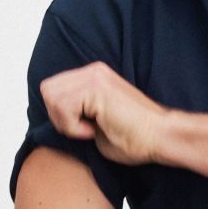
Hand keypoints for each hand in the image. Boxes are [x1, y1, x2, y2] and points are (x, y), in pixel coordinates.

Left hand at [40, 61, 170, 165]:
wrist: (159, 137)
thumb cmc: (134, 137)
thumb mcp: (95, 120)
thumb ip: (77, 111)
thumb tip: (55, 114)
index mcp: (94, 76)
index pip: (53, 88)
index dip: (61, 114)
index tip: (84, 128)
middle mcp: (93, 71)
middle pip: (48, 89)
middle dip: (58, 116)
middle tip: (83, 129)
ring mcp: (95, 76)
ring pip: (52, 97)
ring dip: (66, 122)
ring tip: (90, 129)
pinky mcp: (97, 88)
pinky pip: (64, 107)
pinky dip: (73, 126)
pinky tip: (94, 130)